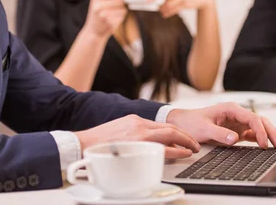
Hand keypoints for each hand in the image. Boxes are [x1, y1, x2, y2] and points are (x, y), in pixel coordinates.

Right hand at [75, 115, 201, 158]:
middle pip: (169, 128)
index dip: (174, 133)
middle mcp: (138, 124)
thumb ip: (132, 136)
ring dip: (184, 142)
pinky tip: (183, 153)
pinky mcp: (137, 144)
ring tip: (193, 148)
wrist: (81, 145)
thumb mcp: (117, 133)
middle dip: (185, 136)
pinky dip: (175, 150)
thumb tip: (144, 146)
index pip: (160, 126)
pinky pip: (162, 147)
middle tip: (194, 143)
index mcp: (133, 121)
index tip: (182, 139)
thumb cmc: (96, 144)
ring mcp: (138, 134)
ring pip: (169, 134)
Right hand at [82, 0, 126, 39]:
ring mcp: (103, 15)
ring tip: (114, 14)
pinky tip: (114, 20)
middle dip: (122, 3)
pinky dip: (121, 18)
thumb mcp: (100, 0)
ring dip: (122, 11)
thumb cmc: (98, 14)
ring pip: (123, 8)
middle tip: (117, 7)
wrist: (93, 32)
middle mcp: (98, 5)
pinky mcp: (109, 23)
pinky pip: (122, 16)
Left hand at [166, 103, 275, 148]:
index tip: (263, 143)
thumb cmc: (191, 122)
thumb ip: (219, 134)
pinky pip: (252, 134)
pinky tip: (266, 147)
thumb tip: (235, 139)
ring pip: (259, 127)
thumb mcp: (203, 129)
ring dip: (268, 135)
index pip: (252, 118)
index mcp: (231, 109)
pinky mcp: (236, 131)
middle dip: (271, 131)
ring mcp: (237, 123)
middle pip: (260, 121)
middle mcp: (236, 114)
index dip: (261, 130)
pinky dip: (260, 140)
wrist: (181, 123)